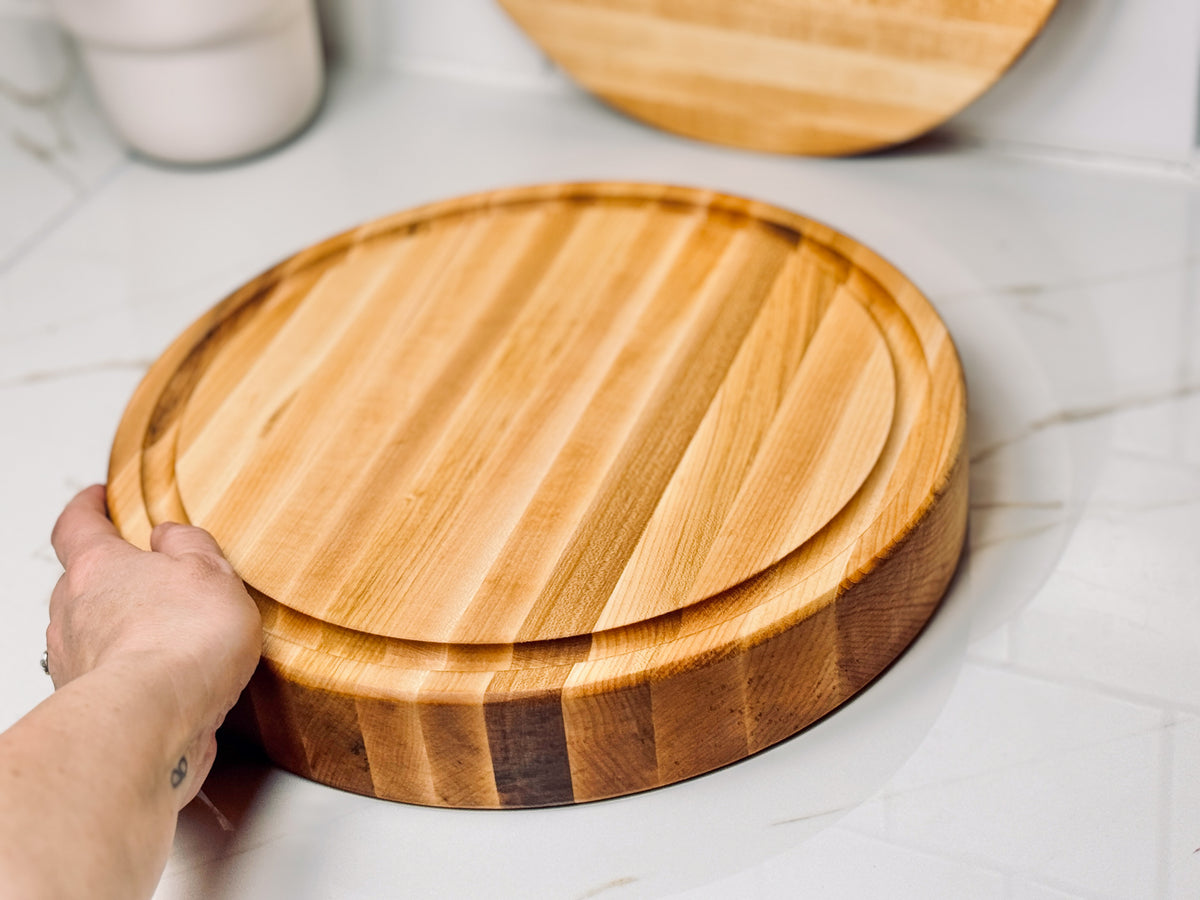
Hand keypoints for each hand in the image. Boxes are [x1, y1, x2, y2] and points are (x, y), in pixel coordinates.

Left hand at [46, 485, 261, 804]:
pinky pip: (109, 679)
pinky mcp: (90, 705)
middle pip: (80, 583)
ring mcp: (73, 662)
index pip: (77, 525)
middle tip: (147, 578)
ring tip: (169, 637)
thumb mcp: (209, 571)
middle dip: (111, 579)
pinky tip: (170, 682)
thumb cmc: (180, 641)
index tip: (96, 499)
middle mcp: (71, 612)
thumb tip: (172, 535)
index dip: (87, 508)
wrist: (155, 718)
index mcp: (98, 566)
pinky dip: (133, 675)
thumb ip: (190, 546)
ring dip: (122, 632)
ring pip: (92, 634)